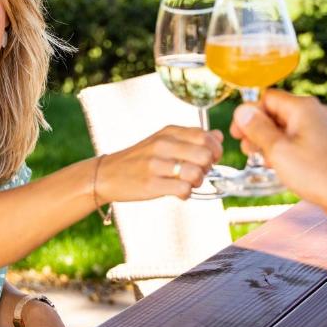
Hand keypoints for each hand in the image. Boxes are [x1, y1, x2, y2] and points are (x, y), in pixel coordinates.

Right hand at [95, 125, 222, 201]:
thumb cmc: (141, 159)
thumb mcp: (164, 141)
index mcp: (169, 132)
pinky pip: (183, 190)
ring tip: (188, 184)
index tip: (210, 159)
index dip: (215, 150)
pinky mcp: (151, 184)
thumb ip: (191, 138)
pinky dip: (186, 194)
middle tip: (198, 173)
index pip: (206, 136)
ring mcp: (156, 164)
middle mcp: (163, 145)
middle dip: (208, 168)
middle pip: (205, 155)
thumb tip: (219, 136)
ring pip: (196, 174)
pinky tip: (178, 193)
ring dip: (197, 183)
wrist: (107, 174)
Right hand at [230, 90, 326, 214]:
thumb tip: (242, 111)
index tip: (238, 133)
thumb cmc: (318, 174)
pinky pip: (299, 139)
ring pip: (287, 127)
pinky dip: (285, 148)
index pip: (267, 98)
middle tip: (247, 149)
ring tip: (260, 159)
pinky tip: (278, 165)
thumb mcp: (278, 150)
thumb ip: (257, 129)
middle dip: (258, 129)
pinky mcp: (326, 144)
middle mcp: (315, 113)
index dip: (249, 114)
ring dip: (270, 140)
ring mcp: (323, 129)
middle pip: (277, 112)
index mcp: (303, 108)